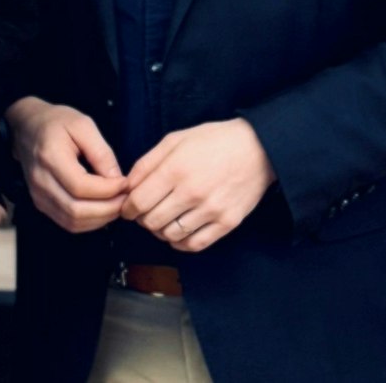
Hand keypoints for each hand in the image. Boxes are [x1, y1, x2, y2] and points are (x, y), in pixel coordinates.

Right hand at [5, 97, 126, 232]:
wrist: (27, 127)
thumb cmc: (56, 122)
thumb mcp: (83, 125)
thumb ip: (101, 153)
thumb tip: (118, 181)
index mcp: (50, 157)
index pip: (80, 187)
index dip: (107, 190)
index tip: (125, 183)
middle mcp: (40, 181)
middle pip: (76, 210)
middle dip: (107, 209)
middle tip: (126, 198)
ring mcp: (38, 195)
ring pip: (72, 222)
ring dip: (100, 219)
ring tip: (117, 204)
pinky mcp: (41, 203)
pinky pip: (67, 223)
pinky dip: (89, 222)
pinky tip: (102, 209)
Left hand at [122, 118, 275, 252]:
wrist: (257, 148)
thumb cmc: (214, 141)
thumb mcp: (174, 140)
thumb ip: (146, 163)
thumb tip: (127, 186)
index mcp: (175, 170)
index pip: (138, 202)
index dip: (128, 208)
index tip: (128, 207)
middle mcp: (192, 192)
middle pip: (151, 221)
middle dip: (142, 219)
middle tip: (145, 212)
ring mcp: (211, 210)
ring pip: (171, 235)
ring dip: (160, 231)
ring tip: (163, 219)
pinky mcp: (227, 222)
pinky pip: (195, 244)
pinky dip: (181, 243)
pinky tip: (178, 231)